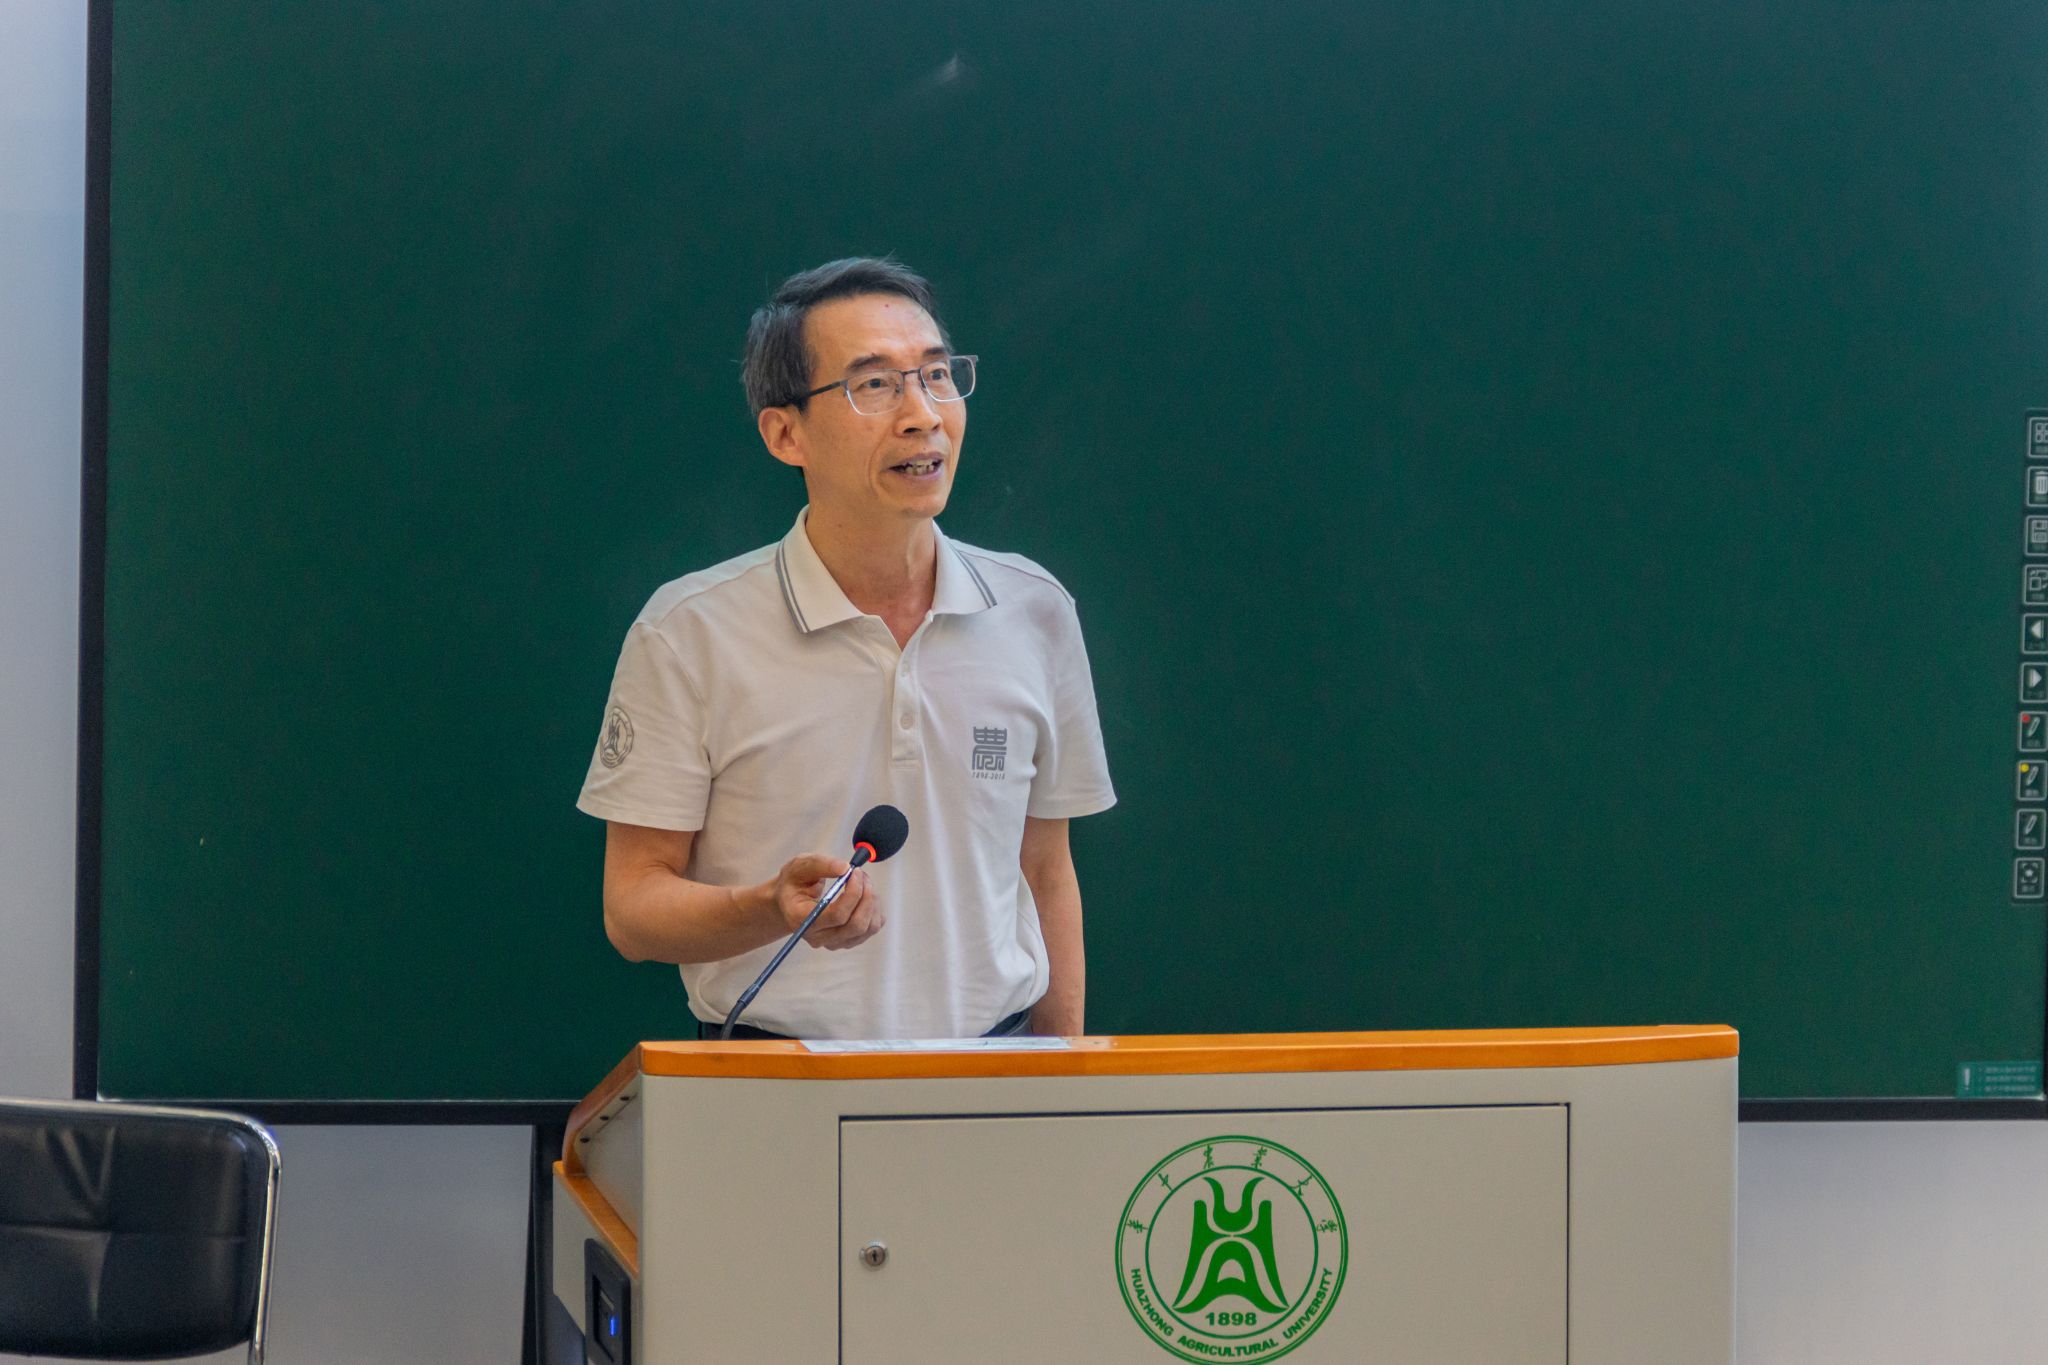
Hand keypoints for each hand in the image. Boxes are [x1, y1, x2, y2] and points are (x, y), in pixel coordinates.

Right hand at [769, 853, 883, 950]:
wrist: (789, 902)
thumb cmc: (794, 883)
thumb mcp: (798, 867)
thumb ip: (820, 865)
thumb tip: (845, 868)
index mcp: (802, 919)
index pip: (837, 915)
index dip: (853, 893)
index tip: (855, 871)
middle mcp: (818, 937)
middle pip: (856, 925)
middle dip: (866, 896)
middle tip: (862, 874)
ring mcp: (834, 942)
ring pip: (868, 928)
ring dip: (872, 901)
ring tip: (863, 882)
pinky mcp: (847, 941)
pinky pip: (872, 928)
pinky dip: (874, 909)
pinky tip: (863, 895)